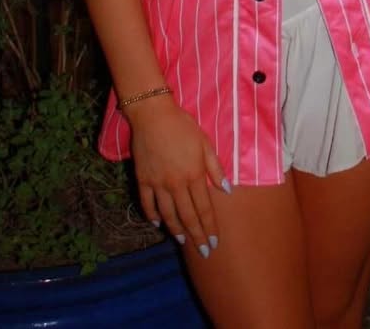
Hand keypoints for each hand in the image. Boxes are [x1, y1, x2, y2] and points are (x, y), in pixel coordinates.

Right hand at [127, 96, 229, 257]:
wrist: (153, 116)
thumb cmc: (183, 127)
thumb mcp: (205, 143)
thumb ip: (215, 168)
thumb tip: (226, 190)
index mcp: (194, 175)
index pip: (204, 208)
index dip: (209, 227)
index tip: (214, 241)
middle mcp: (176, 184)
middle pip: (187, 216)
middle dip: (196, 236)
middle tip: (203, 251)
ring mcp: (158, 184)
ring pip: (167, 215)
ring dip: (175, 230)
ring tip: (182, 241)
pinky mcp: (143, 180)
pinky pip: (147, 204)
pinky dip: (152, 215)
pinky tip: (158, 223)